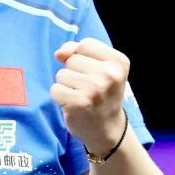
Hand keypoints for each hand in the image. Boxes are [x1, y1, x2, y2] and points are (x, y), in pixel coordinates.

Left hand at [50, 37, 129, 154]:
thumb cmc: (101, 94)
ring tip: (81, 96)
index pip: (85, 44)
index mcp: (119, 62)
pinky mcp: (80, 103)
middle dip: (74, 73)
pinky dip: (60, 97)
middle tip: (89, 88)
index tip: (94, 73)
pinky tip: (74, 105)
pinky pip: (55, 89)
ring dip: (66, 85)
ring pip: (61, 74)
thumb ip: (78, 51)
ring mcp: (95, 89)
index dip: (82, 57)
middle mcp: (110, 74)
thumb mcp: (99, 67)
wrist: (107, 130)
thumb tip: (59, 53)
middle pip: (72, 60)